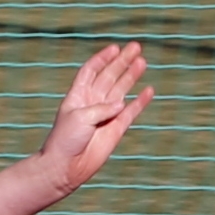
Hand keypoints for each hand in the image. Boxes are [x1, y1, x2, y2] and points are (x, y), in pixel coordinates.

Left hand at [36, 42, 153, 191]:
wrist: (65, 167)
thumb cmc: (65, 140)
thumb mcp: (79, 117)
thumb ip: (101, 108)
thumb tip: (121, 103)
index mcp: (78, 95)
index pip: (91, 71)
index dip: (102, 59)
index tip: (115, 48)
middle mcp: (92, 102)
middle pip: (110, 76)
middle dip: (122, 62)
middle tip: (136, 47)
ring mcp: (106, 115)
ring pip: (121, 90)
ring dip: (131, 76)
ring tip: (142, 61)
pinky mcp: (116, 129)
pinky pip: (131, 112)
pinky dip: (140, 102)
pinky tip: (148, 90)